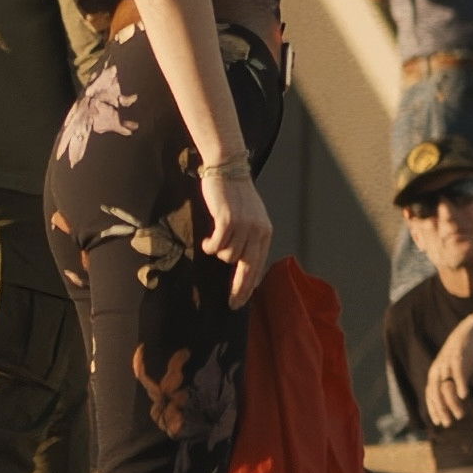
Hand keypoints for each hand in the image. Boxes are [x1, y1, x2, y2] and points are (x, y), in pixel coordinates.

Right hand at [197, 170, 272, 307]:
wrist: (229, 169)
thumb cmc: (236, 195)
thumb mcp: (251, 218)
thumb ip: (250, 239)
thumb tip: (243, 265)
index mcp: (265, 232)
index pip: (259, 266)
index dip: (250, 286)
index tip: (242, 301)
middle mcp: (258, 231)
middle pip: (247, 269)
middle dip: (239, 289)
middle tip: (232, 303)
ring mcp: (244, 226)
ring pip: (228, 257)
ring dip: (218, 252)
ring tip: (213, 241)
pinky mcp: (228, 221)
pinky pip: (217, 245)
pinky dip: (210, 246)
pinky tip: (206, 241)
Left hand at [424, 317, 472, 427]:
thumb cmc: (464, 354)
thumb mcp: (454, 370)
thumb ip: (451, 383)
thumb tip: (455, 402)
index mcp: (435, 373)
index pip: (430, 395)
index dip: (434, 409)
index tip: (439, 423)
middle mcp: (438, 369)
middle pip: (435, 393)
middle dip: (440, 409)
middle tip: (447, 424)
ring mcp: (448, 363)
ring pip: (446, 386)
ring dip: (452, 402)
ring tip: (459, 415)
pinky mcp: (460, 356)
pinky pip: (459, 372)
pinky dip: (460, 383)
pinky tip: (464, 396)